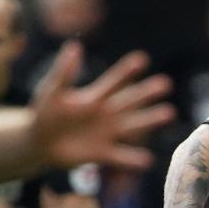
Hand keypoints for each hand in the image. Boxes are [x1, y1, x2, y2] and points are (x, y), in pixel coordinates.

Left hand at [30, 42, 173, 170]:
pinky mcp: (102, 153)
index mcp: (94, 97)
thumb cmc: (44, 113)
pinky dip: (133, 159)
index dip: (126, 71)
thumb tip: (74, 47)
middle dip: (147, 92)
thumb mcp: (51, 91)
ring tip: (169, 112)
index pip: (114, 81)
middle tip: (166, 83)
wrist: (39, 142)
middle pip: (130, 101)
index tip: (142, 59)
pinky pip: (121, 157)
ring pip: (133, 126)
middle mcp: (106, 114)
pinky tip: (147, 160)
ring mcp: (106, 134)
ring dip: (150, 119)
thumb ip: (63, 72)